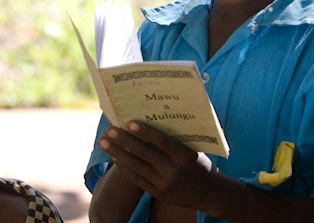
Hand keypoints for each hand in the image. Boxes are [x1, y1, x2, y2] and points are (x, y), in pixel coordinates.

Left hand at [99, 121, 216, 209]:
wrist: (208, 192)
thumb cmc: (199, 163)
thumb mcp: (192, 149)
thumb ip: (174, 140)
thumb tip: (152, 123)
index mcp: (184, 155)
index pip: (161, 141)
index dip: (145, 132)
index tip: (129, 122)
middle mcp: (172, 170)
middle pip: (144, 153)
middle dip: (124, 141)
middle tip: (109, 131)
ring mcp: (164, 183)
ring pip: (136, 166)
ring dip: (118, 153)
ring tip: (105, 143)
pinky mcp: (157, 193)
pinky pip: (137, 179)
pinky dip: (125, 167)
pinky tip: (116, 158)